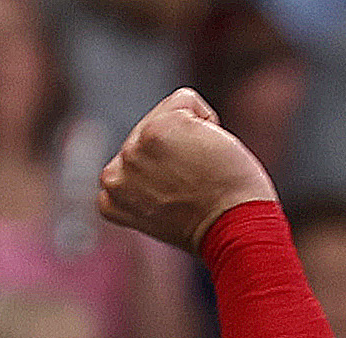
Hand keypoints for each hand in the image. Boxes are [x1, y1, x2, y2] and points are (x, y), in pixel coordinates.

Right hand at [98, 90, 275, 253]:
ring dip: (191, 136)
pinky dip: (208, 121)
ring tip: (202, 170)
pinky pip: (187, 101)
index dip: (167, 170)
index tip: (181, 199)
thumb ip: (145, 181)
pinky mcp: (159, 128)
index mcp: (110, 195)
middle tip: (196, 185)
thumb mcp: (161, 209)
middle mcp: (114, 173)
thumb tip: (156, 150)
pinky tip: (212, 153)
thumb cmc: (213, 223)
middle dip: (177, 151)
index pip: (135, 158)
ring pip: (167, 113)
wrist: (234, 228)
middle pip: (148, 132)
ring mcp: (134, 149)